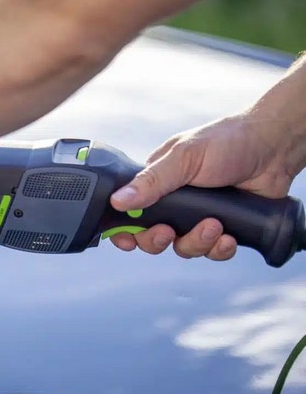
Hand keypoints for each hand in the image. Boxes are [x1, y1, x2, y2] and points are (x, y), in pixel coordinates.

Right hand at [109, 113, 298, 259]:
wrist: (275, 148)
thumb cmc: (227, 142)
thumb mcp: (184, 157)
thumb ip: (151, 181)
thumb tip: (118, 201)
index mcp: (158, 184)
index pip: (130, 213)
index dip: (124, 230)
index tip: (127, 239)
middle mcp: (175, 204)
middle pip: (152, 238)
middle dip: (158, 241)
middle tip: (168, 232)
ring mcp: (198, 218)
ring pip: (183, 247)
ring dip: (196, 242)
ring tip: (214, 225)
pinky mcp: (223, 228)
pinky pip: (212, 251)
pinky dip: (219, 249)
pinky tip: (228, 237)